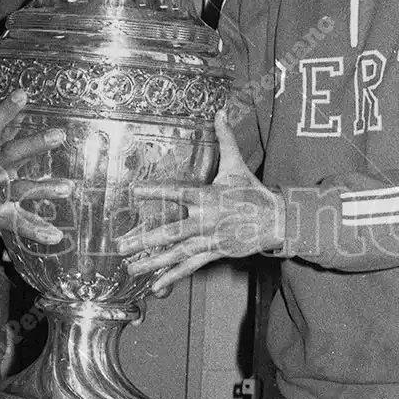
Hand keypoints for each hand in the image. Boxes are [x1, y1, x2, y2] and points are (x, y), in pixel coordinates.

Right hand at [0, 90, 72, 243]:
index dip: (6, 110)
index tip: (23, 94)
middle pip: (10, 154)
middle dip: (34, 144)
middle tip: (59, 134)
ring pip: (18, 190)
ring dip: (43, 190)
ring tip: (68, 188)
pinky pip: (17, 225)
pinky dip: (36, 231)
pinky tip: (57, 236)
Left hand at [115, 112, 284, 294]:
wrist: (277, 220)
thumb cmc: (253, 191)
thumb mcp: (237, 164)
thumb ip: (225, 138)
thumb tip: (219, 111)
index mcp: (208, 197)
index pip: (177, 193)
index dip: (155, 192)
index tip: (134, 191)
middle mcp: (206, 221)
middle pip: (171, 232)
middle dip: (145, 240)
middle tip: (121, 245)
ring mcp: (209, 240)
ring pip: (177, 254)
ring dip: (152, 263)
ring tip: (129, 269)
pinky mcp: (214, 253)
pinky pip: (191, 266)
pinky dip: (173, 277)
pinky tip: (156, 286)